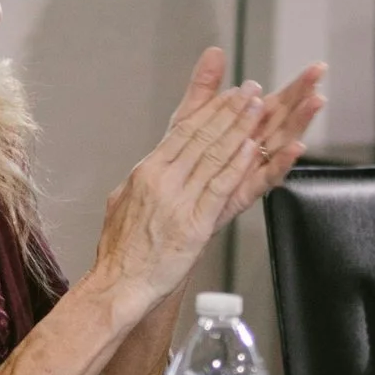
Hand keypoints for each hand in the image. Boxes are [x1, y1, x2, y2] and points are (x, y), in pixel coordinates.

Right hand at [88, 50, 320, 314]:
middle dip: (229, 110)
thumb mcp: (122, 202)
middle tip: (250, 90)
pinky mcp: (194, 224)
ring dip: (238, 128)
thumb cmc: (120, 252)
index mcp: (146, 172)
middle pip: (202, 137)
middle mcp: (161, 180)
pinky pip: (219, 187)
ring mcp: (178, 201)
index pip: (183, 133)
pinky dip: (236, 165)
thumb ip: (141, 183)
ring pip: (213, 156)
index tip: (229, 94)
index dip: (210, 111)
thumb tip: (150, 169)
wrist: (117, 285)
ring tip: (258, 107)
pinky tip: (251, 148)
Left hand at [168, 48, 327, 222]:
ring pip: (280, 144)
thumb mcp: (189, 119)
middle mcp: (254, 148)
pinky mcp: (243, 193)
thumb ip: (205, 87)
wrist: (166, 207)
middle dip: (303, 98)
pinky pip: (265, 177)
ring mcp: (251, 170)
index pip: (277, 104)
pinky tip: (294, 148)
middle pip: (284, 120)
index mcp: (245, 129)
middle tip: (322, 79)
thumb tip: (215, 51)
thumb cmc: (181, 165)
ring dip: (299, 123)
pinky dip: (281, 163)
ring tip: (315, 103)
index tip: (317, 68)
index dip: (297, 87)